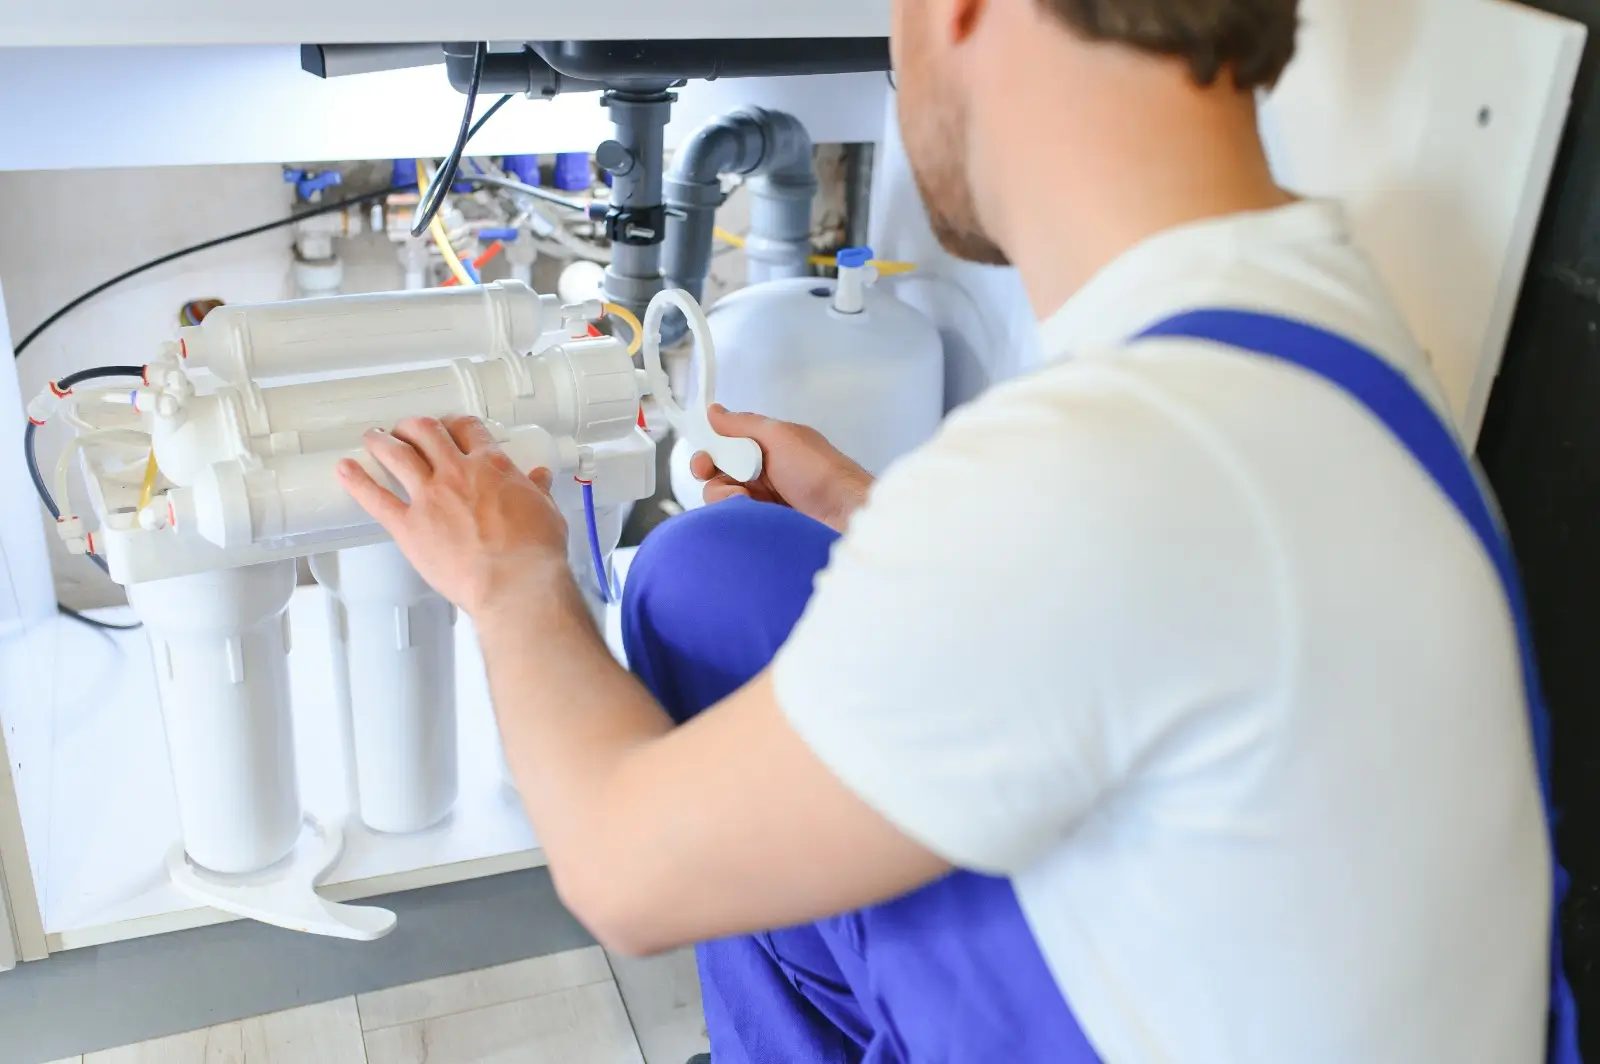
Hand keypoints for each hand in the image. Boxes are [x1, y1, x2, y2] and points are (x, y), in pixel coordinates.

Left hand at [337, 416, 570, 617]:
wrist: (515, 583)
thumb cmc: (534, 552)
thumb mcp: (547, 512)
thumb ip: (537, 491)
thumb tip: (541, 478)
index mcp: (491, 466)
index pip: (468, 429)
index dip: (457, 424)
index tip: (452, 427)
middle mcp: (456, 472)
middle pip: (426, 432)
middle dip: (414, 426)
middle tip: (408, 429)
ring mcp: (429, 497)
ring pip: (397, 454)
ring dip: (382, 441)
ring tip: (373, 436)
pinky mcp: (409, 527)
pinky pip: (376, 499)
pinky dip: (357, 482)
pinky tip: (344, 470)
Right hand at [691, 405, 872, 532]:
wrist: (846, 515)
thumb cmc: (819, 472)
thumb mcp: (781, 436)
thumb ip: (743, 424)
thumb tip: (714, 411)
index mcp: (766, 447)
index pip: (724, 446)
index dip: (708, 452)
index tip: (703, 462)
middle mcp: (762, 474)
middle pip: (717, 474)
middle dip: (714, 478)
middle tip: (729, 484)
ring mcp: (763, 502)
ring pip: (723, 500)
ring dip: (728, 498)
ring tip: (749, 502)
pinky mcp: (764, 525)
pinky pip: (735, 521)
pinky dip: (736, 517)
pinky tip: (752, 517)